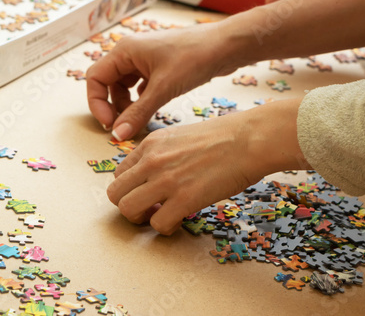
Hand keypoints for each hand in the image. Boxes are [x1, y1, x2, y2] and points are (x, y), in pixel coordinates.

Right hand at [86, 23, 242, 140]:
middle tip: (124, 127)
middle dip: (113, 107)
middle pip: (108, 84)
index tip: (109, 124)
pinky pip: (141, 88)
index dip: (97, 103)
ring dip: (128, 106)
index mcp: (125, 51)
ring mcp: (146, 60)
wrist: (226, 47)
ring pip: (125, 87)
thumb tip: (117, 134)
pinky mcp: (160, 68)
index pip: (95, 78)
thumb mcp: (162, 89)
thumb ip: (137, 113)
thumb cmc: (194, 57)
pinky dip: (142, 101)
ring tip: (139, 120)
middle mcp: (131, 53)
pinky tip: (152, 110)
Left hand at [107, 98, 309, 234]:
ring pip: (127, 210)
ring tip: (161, 216)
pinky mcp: (184, 199)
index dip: (131, 188)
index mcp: (150, 144)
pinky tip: (181, 219)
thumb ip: (162, 154)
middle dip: (128, 205)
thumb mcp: (181, 136)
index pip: (119, 173)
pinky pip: (157, 225)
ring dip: (142, 219)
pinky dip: (166, 228)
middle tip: (148, 209)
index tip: (147, 193)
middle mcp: (151, 161)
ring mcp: (165, 180)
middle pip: (115, 193)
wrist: (249, 139)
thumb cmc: (224, 137)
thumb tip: (156, 176)